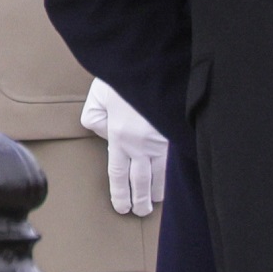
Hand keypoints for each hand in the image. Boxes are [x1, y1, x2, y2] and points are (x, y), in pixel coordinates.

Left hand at [80, 78, 167, 216]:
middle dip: (141, 199)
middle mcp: (143, 142)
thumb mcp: (97, 99)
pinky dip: (174, 173)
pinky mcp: (177, 131)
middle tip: (140, 211)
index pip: (119, 174)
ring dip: (159, 190)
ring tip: (156, 201)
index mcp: (121, 136)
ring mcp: (163, 138)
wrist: (150, 60)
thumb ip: (95, 121)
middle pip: (142, 180)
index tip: (123, 207)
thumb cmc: (121, 77)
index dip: (121, 193)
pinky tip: (175, 179)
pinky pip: (175, 159)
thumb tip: (106, 134)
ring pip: (162, 173)